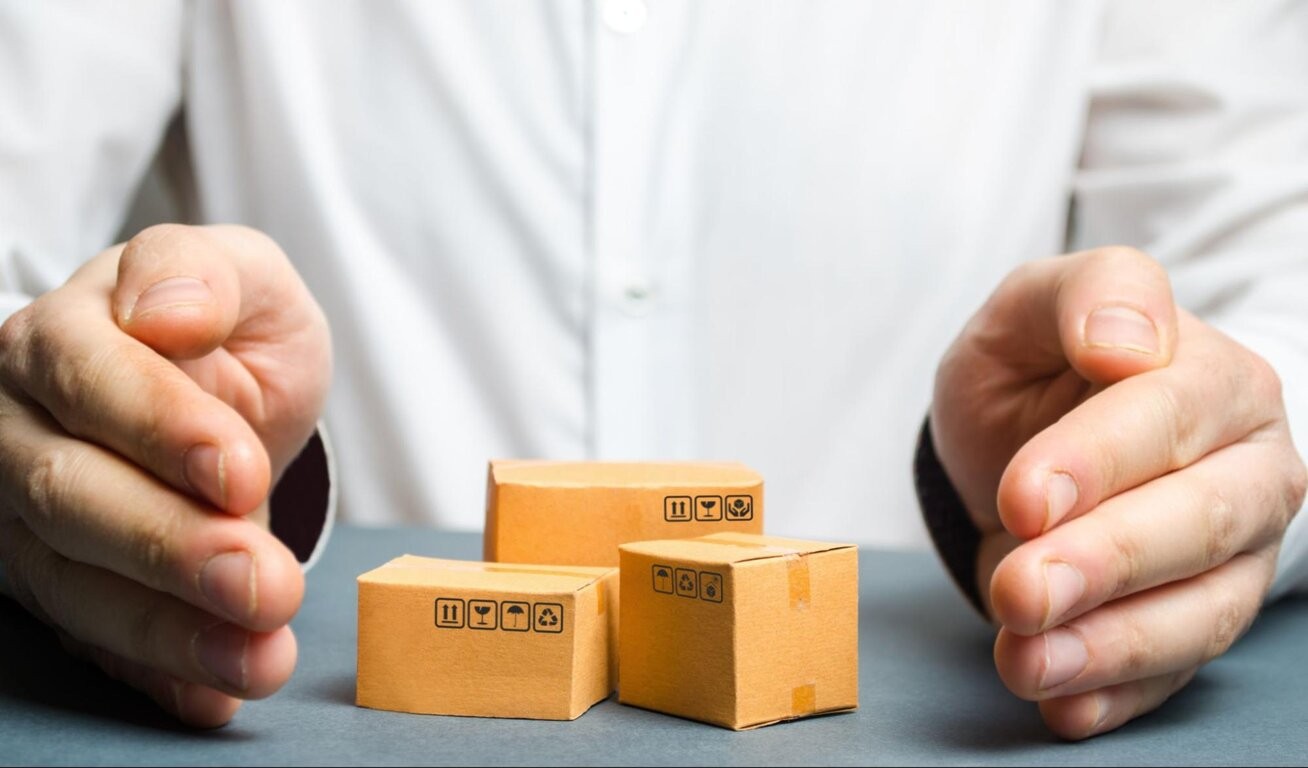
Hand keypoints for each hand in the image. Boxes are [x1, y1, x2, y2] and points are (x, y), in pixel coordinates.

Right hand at [0, 225, 330, 725]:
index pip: (93, 381)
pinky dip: (153, 673)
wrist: (217, 381)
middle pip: (71, 495)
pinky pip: (92, 639)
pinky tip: (212, 695)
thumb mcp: (245, 275)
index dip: (163, 429)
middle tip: (266, 585)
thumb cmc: (228, 325)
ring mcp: (28, 518)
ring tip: (261, 657)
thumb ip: (205, 274)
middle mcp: (23, 429)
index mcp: (64, 338)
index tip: (242, 471)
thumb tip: (167, 313)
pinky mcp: (59, 583)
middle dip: (171, 548)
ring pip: (75, 582)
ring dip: (170, 630)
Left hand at [931, 247, 1306, 738]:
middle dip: (1106, 564)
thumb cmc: (1040, 371)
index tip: (1022, 499)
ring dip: (1110, 646)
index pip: (1166, 417)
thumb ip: (1083, 295)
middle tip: (1019, 592)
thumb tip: (1125, 343)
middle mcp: (1247, 465)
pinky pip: (1178, 670)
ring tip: (1023, 663)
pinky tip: (1062, 705)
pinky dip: (1120, 694)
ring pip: (1202, 609)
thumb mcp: (1031, 309)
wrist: (1037, 442)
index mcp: (1211, 374)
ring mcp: (1239, 553)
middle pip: (1199, 521)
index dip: (1095, 462)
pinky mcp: (1203, 615)